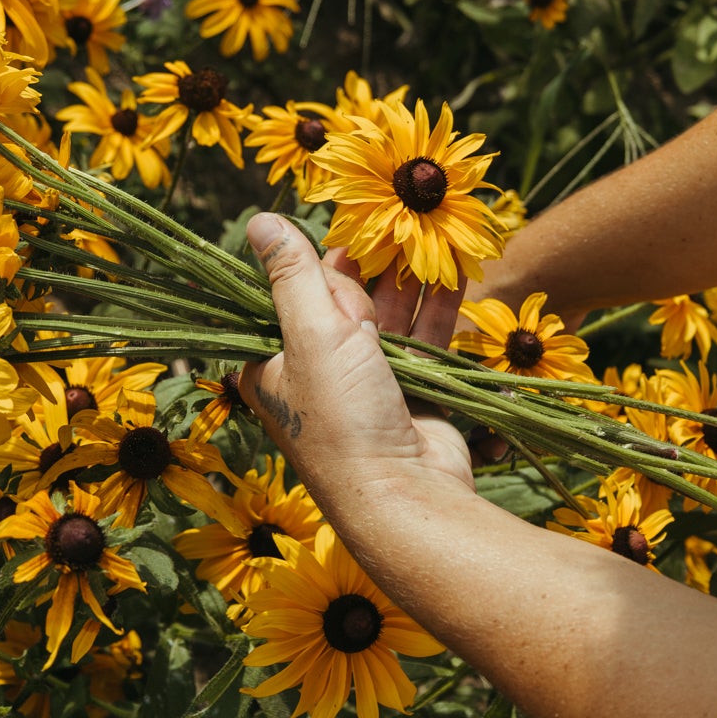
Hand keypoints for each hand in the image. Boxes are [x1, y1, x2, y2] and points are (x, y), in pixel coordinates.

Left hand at [237, 215, 475, 516]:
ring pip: (388, 319)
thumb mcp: (311, 333)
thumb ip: (293, 274)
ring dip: (411, 283)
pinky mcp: (410, 397)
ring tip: (434, 242)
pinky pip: (423, 344)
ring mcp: (366, 386)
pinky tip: (457, 277)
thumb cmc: (343, 419)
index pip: (291, 294)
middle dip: (372, 268)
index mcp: (274, 363)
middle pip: (343, 303)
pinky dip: (438, 312)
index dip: (319, 263)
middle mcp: (316, 374)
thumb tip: (259, 219)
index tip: (349, 230)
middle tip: (400, 226)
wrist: (404, 498)